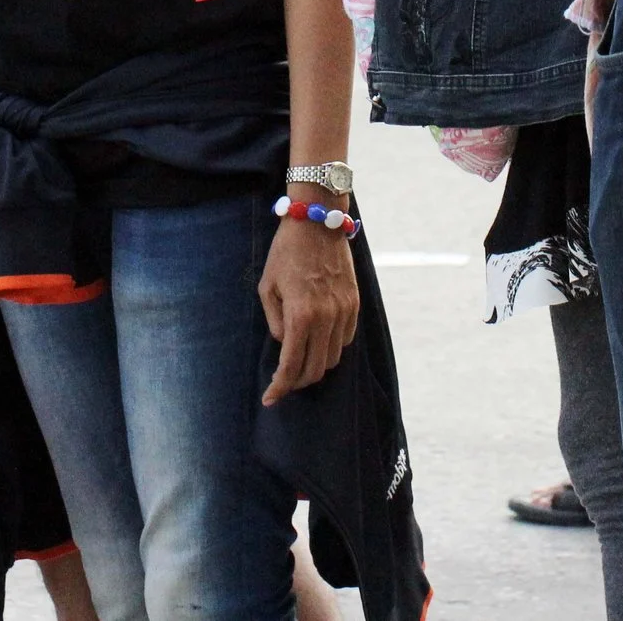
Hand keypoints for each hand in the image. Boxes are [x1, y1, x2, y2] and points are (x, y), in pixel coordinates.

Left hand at [258, 212, 358, 403]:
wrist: (317, 222)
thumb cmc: (286, 253)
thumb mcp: (267, 287)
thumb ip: (274, 322)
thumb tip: (283, 344)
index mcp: (300, 314)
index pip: (291, 365)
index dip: (280, 387)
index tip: (270, 398)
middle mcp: (326, 317)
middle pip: (316, 369)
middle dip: (297, 382)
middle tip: (284, 383)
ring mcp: (344, 311)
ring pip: (334, 358)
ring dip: (316, 367)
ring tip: (301, 364)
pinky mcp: (354, 304)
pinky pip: (346, 339)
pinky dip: (332, 348)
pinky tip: (318, 342)